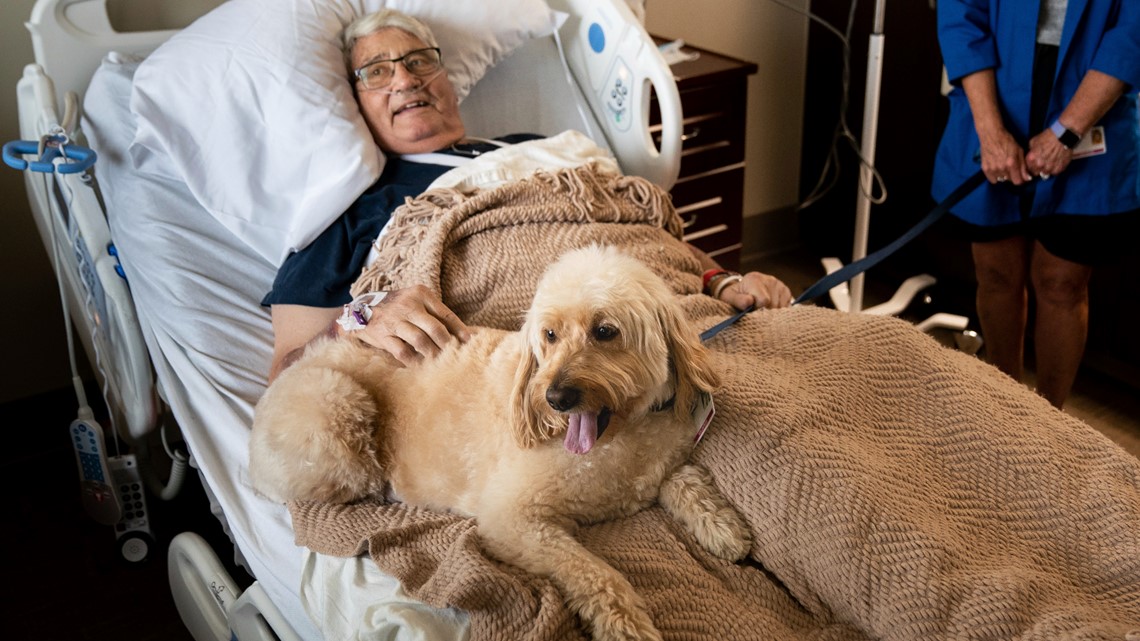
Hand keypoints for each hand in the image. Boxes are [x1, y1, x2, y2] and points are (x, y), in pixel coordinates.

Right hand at [354, 285, 470, 365]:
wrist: (362, 310)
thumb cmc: (398, 308)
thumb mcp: (416, 301)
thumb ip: (435, 313)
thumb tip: (463, 333)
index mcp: (420, 294)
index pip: (445, 314)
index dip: (460, 330)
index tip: (470, 342)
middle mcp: (408, 305)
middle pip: (435, 328)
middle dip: (447, 345)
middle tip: (456, 356)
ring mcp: (395, 320)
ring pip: (420, 341)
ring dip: (433, 354)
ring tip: (442, 363)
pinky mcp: (384, 335)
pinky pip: (403, 352)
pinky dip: (415, 362)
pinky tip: (422, 367)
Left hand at [718, 271, 791, 310]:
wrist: (741, 290)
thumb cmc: (735, 296)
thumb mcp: (730, 297)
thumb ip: (738, 300)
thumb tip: (750, 301)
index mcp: (754, 279)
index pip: (764, 300)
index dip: (757, 309)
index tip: (750, 310)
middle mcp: (769, 279)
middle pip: (773, 305)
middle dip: (764, 312)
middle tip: (755, 310)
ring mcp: (779, 284)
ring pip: (781, 307)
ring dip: (771, 312)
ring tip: (761, 308)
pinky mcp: (786, 291)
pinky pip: (786, 307)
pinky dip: (778, 311)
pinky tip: (769, 307)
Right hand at [978, 127, 1031, 184]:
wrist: (991, 135)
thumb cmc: (1007, 141)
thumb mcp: (1019, 151)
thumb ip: (1023, 166)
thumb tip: (1027, 178)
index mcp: (1011, 163)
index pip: (1018, 181)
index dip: (1020, 179)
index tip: (1020, 175)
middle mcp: (1002, 168)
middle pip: (1009, 180)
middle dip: (1012, 175)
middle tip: (1010, 166)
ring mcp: (992, 169)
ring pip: (1001, 179)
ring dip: (1003, 175)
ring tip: (1002, 166)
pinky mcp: (985, 169)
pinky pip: (992, 179)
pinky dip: (995, 176)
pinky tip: (996, 168)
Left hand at [1025, 128, 1072, 179]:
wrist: (1063, 135)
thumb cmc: (1048, 136)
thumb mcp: (1034, 141)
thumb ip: (1031, 150)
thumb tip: (1031, 154)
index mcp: (1032, 158)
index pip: (1028, 168)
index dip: (1031, 167)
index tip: (1033, 166)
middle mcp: (1039, 164)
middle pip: (1036, 172)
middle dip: (1038, 169)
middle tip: (1042, 165)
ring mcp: (1050, 167)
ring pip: (1046, 173)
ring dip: (1047, 170)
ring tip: (1050, 164)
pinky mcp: (1059, 168)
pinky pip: (1055, 172)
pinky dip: (1055, 169)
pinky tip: (1056, 163)